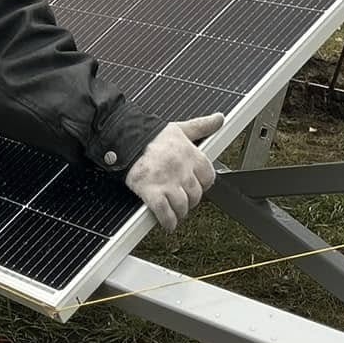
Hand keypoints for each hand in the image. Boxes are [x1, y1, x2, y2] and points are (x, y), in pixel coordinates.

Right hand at [125, 113, 224, 230]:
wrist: (124, 137)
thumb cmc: (150, 133)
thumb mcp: (180, 128)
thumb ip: (202, 125)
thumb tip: (219, 119)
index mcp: (191, 154)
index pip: (209, 177)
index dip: (203, 184)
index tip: (197, 185)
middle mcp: (182, 170)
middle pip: (196, 195)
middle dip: (190, 200)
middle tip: (183, 199)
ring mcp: (167, 182)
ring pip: (182, 206)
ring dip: (180, 212)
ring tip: (175, 211)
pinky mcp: (151, 192)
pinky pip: (165, 213)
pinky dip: (168, 222)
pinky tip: (168, 223)